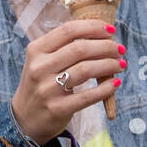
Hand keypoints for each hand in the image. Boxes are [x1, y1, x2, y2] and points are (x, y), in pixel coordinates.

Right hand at [11, 20, 126, 146]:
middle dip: (106, 47)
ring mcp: (47, 89)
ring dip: (109, 65)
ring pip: (86, 70)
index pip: (68, 30)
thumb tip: (101, 35)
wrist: (25, 119)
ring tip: (121, 64)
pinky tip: (115, 83)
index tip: (110, 30)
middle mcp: (39, 67)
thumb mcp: (42, 61)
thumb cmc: (41, 84)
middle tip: (120, 50)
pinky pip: (88, 96)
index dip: (93, 27)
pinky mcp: (58, 108)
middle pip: (80, 49)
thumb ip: (64, 47)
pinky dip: (106, 89)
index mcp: (36, 50)